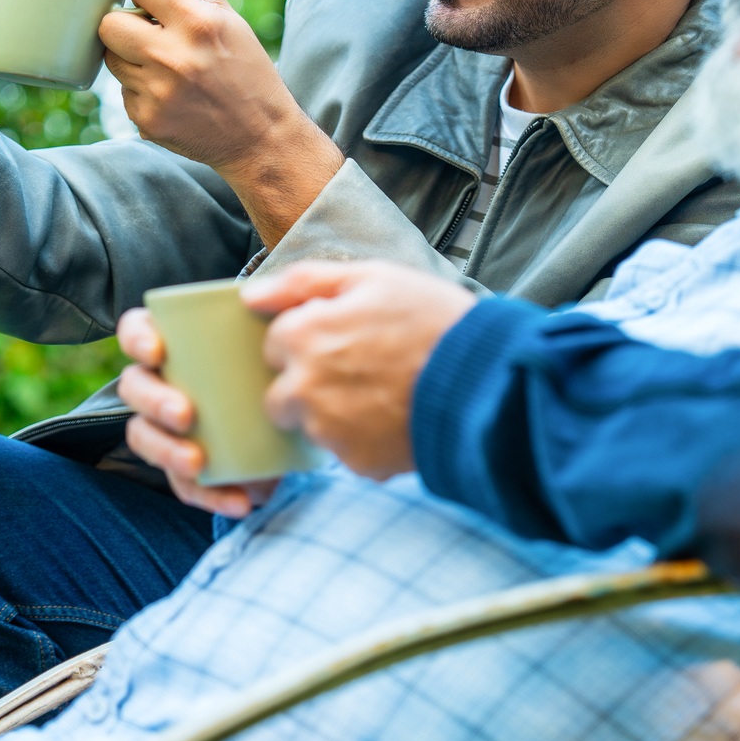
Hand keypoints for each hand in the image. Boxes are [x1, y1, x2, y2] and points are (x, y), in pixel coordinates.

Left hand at [102, 0, 342, 245]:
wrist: (261, 136)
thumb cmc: (244, 66)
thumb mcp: (224, 13)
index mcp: (198, 22)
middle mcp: (174, 58)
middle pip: (109, 22)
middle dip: (127, 24)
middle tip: (154, 34)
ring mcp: (157, 93)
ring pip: (110, 58)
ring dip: (130, 57)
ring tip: (166, 66)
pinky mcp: (146, 121)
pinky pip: (122, 92)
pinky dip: (140, 90)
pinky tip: (171, 95)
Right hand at [116, 306, 277, 518]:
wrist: (312, 415)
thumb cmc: (288, 360)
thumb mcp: (290, 330)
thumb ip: (285, 300)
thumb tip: (256, 296)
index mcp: (176, 342)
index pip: (135, 330)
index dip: (137, 338)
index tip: (159, 351)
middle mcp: (163, 382)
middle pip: (135, 387)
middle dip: (154, 401)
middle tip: (187, 414)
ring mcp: (170, 428)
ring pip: (143, 437)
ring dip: (166, 451)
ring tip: (198, 462)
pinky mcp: (190, 468)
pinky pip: (184, 486)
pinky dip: (210, 496)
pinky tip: (242, 501)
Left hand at [249, 261, 478, 478]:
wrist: (488, 379)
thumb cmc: (433, 320)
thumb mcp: (373, 277)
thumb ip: (303, 282)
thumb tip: (251, 296)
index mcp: (304, 335)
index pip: (274, 344)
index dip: (307, 338)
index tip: (340, 338)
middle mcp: (305, 386)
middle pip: (281, 394)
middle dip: (307, 386)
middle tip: (358, 373)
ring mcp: (329, 430)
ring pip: (312, 426)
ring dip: (335, 415)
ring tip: (384, 395)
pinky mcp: (356, 462)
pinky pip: (346, 453)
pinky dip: (365, 441)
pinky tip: (397, 419)